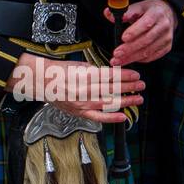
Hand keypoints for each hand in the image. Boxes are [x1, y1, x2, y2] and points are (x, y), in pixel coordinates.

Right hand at [7, 54, 143, 123]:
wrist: (41, 82)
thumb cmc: (59, 72)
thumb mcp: (79, 65)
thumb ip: (96, 70)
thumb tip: (114, 73)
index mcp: (85, 75)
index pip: (110, 76)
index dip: (125, 75)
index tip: (136, 74)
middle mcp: (85, 90)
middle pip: (112, 89)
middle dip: (130, 87)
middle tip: (142, 85)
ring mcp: (82, 103)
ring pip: (109, 103)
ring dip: (125, 101)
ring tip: (138, 99)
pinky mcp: (79, 112)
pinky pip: (98, 117)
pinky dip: (111, 118)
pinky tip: (123, 116)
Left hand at [104, 0, 178, 64]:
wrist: (167, 14)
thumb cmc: (150, 11)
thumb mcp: (139, 7)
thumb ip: (124, 12)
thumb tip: (108, 14)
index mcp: (156, 13)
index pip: (146, 24)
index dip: (134, 32)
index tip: (123, 38)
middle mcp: (164, 26)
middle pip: (146, 40)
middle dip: (130, 49)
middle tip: (117, 54)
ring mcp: (166, 38)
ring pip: (148, 51)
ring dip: (132, 57)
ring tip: (119, 60)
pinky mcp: (166, 47)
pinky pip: (152, 56)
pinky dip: (139, 59)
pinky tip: (129, 60)